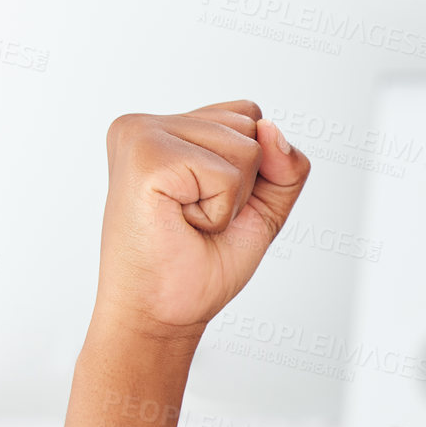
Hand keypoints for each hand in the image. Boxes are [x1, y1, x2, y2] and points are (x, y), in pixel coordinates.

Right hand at [94, 99, 308, 342]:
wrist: (162, 312)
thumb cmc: (200, 263)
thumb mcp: (263, 206)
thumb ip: (284, 165)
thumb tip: (271, 129)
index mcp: (168, 128)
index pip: (249, 114)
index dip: (252, 171)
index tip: (207, 203)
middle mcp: (147, 123)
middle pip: (251, 126)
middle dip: (243, 185)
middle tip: (196, 218)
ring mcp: (141, 134)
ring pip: (246, 147)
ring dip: (230, 200)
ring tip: (187, 220)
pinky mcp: (145, 155)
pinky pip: (227, 174)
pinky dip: (218, 212)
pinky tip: (180, 222)